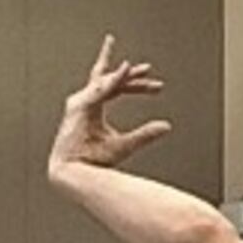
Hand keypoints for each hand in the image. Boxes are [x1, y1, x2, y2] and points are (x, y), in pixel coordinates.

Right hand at [49, 37, 172, 172]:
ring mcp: (80, 102)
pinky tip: (126, 71)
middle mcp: (86, 101)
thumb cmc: (94, 161)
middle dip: (129, 74)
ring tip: (141, 70)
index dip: (135, 85)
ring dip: (122, 74)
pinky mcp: (79, 107)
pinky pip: (99, 90)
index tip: (158, 86)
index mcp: (94, 108)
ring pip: (105, 81)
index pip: (115, 89)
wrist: (74, 173)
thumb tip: (167, 125)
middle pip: (109, 80)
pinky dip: (113, 81)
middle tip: (149, 69)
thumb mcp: (126, 144)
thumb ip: (145, 134)